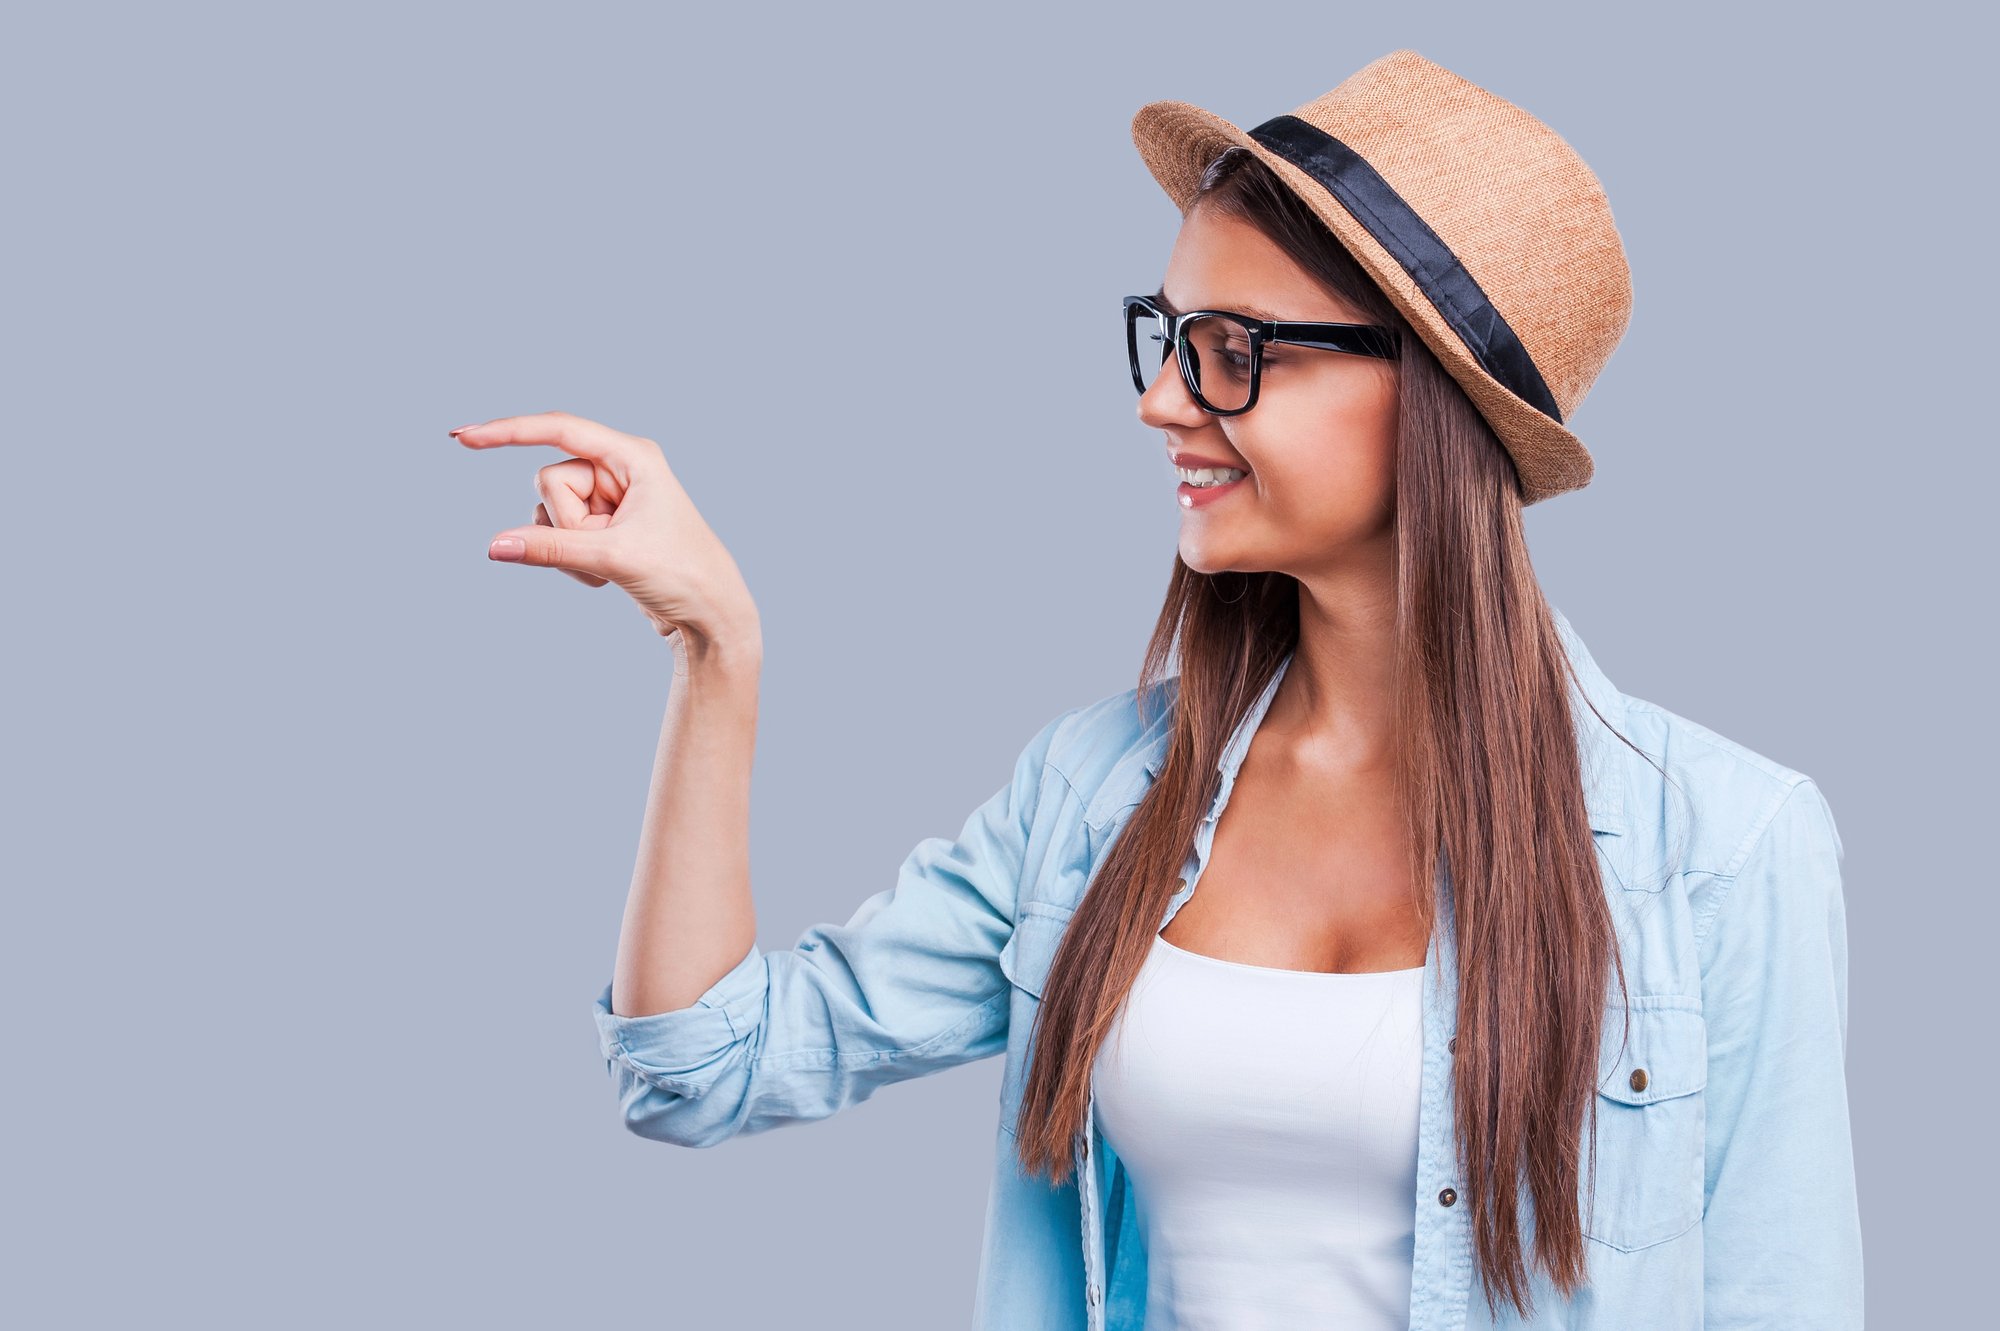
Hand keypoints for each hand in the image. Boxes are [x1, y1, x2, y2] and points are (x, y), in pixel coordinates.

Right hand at [456, 412, 758, 649]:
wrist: (710, 616)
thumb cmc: (680, 575)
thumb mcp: (612, 557)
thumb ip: (550, 548)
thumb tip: (494, 545)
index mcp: (633, 456)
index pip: (559, 430)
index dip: (508, 431)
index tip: (463, 438)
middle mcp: (620, 469)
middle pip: (550, 478)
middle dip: (563, 522)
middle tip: (605, 547)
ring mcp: (609, 498)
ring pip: (548, 510)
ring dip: (566, 547)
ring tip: (609, 566)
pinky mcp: (602, 526)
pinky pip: (558, 534)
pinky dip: (571, 561)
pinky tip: (604, 577)